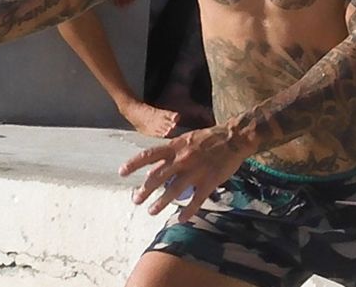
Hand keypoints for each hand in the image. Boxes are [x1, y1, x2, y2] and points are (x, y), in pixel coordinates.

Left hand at [118, 124, 252, 222]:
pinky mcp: (209, 181)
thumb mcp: (186, 138)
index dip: (134, 164)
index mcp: (176, 146)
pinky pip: (196, 200)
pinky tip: (181, 218)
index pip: (149, 155)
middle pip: (158, 177)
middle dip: (145, 190)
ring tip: (151, 211)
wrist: (233, 138)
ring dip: (161, 203)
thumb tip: (157, 164)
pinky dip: (188, 211)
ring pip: (173, 191)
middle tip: (136, 199)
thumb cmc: (208, 137)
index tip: (121, 172)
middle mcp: (182, 159)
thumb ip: (172, 151)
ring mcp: (195, 171)